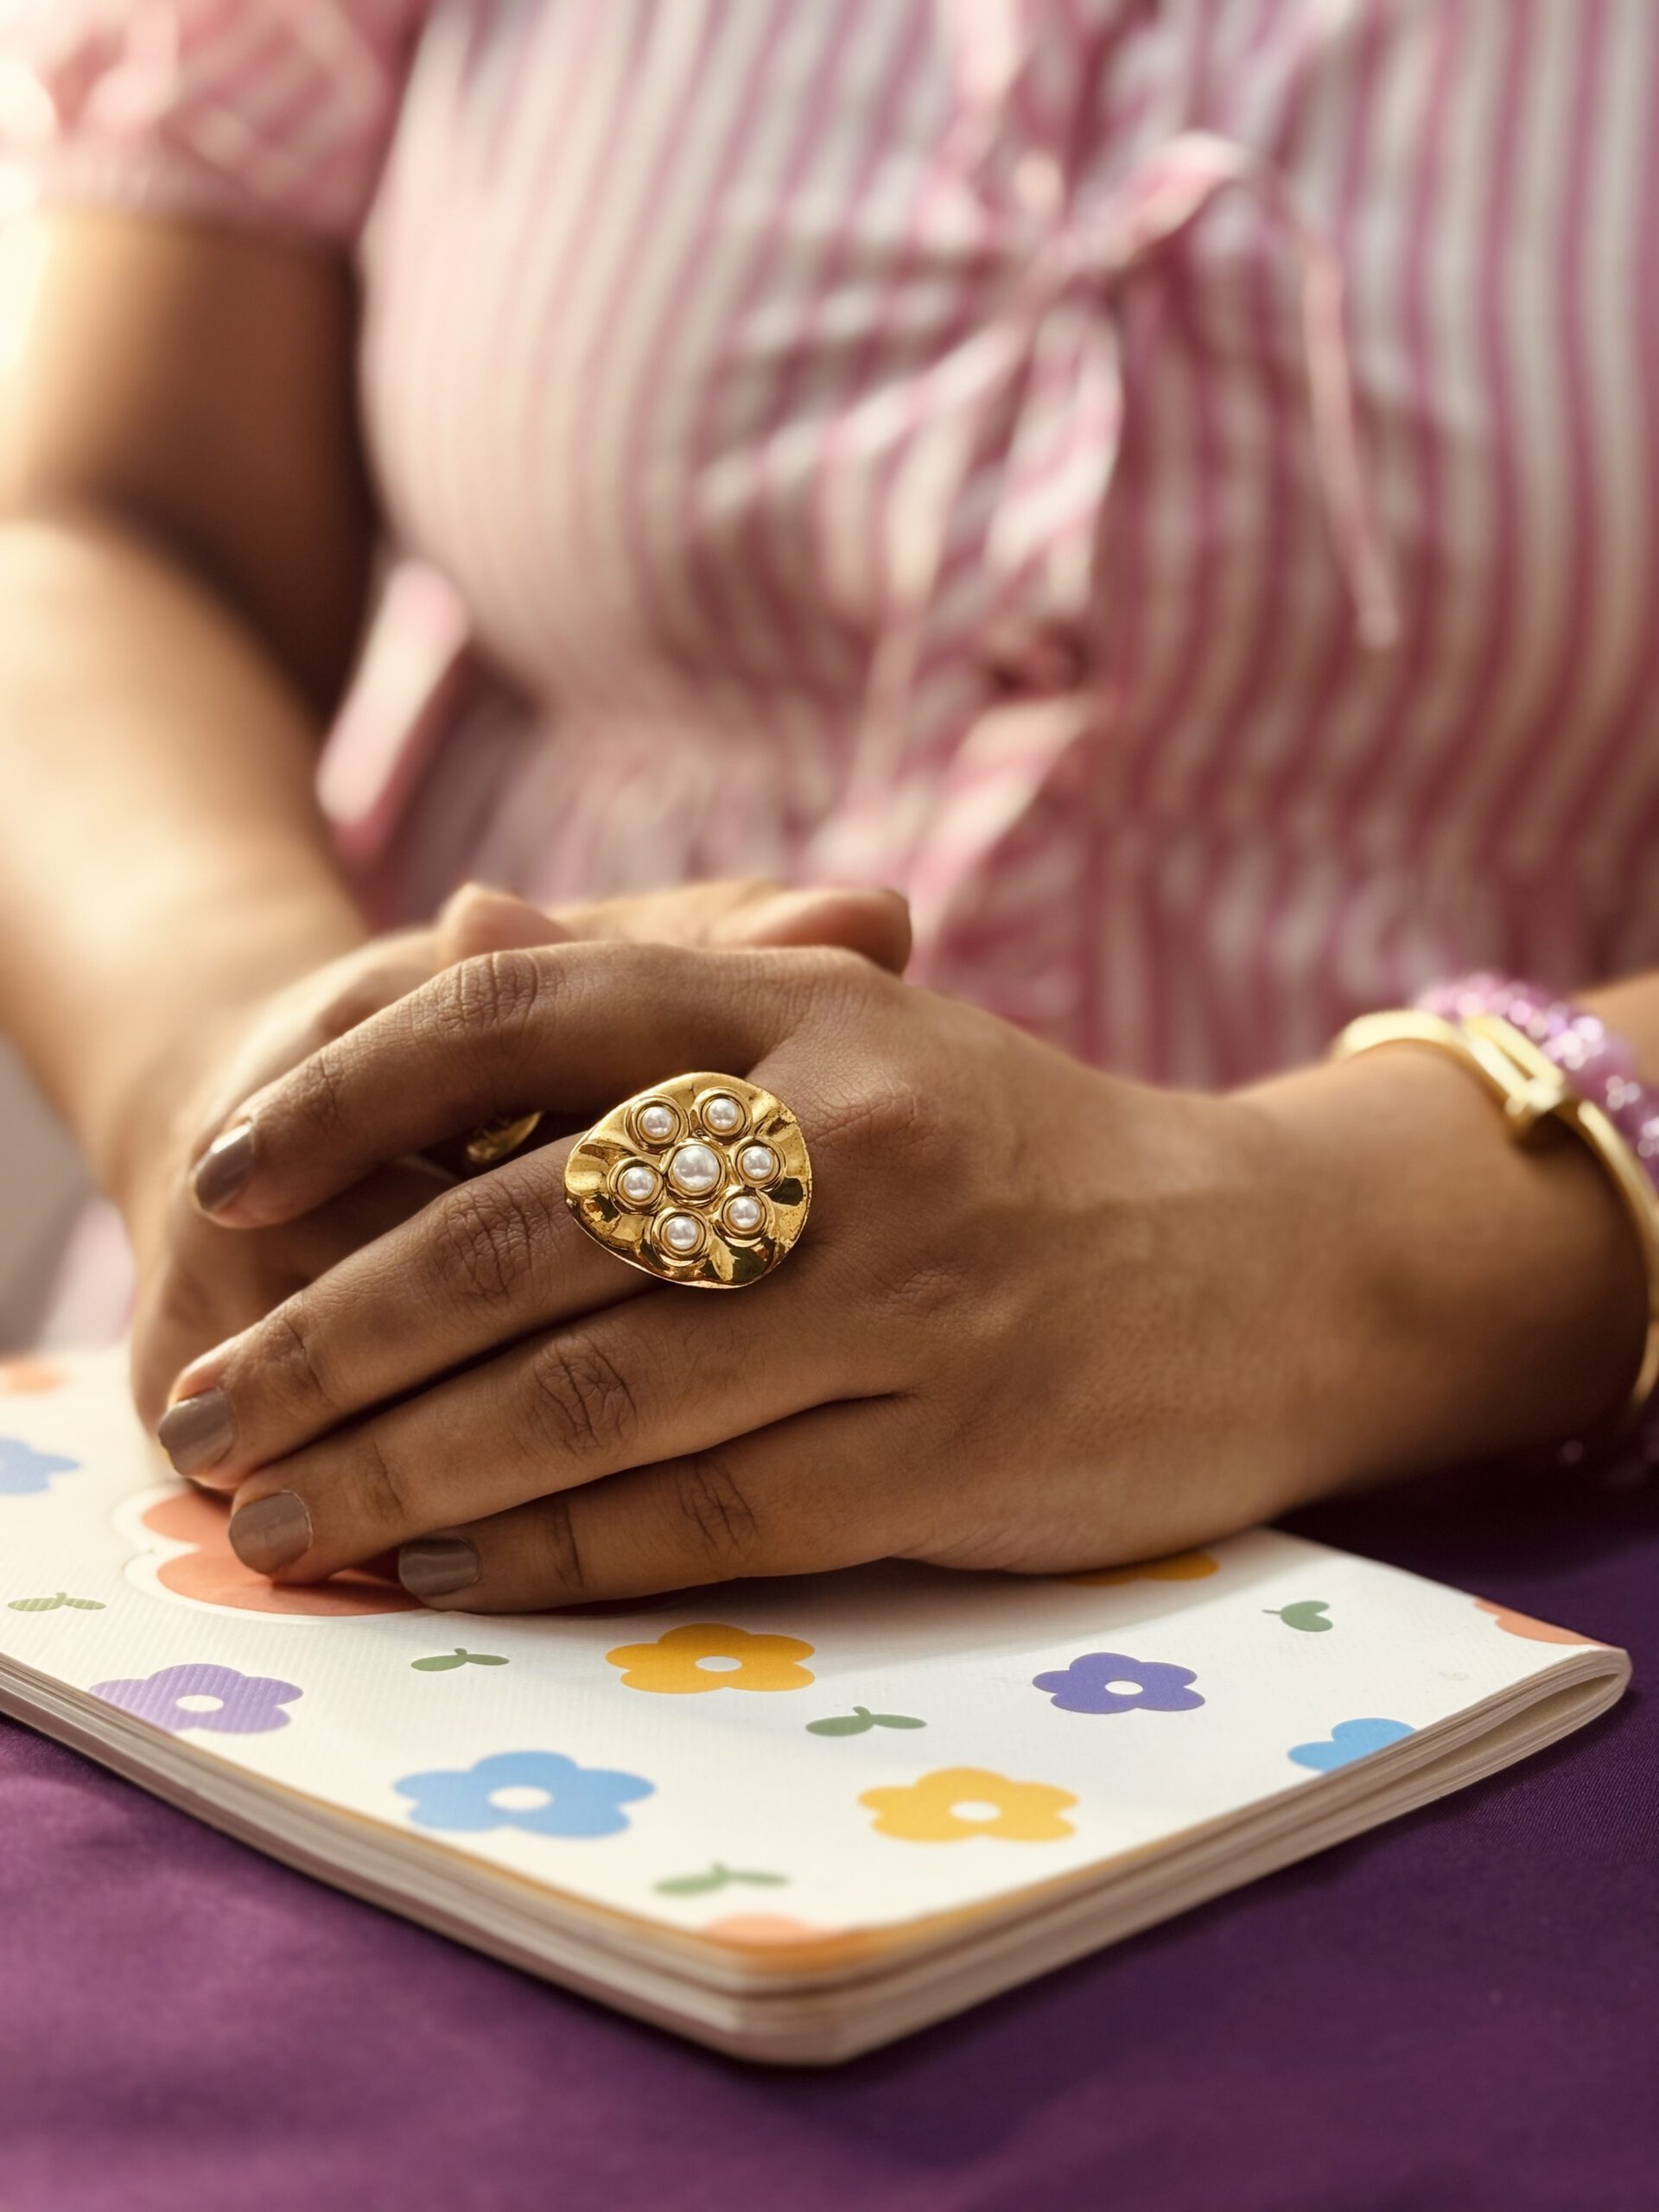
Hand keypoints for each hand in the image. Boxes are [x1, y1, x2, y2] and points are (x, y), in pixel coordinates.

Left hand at [156, 940, 1413, 1606]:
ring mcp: (902, 1299)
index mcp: (806, 1003)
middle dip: (336, 1333)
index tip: (224, 1177)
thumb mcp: (863, 1025)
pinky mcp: (945, 1452)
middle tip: (218, 1403)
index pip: (521, 1016)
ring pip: (592, 1394)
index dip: (346, 1093)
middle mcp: (845, 1134)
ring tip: (288, 1520)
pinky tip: (455, 1569)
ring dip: (411, 1470)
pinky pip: (703, 1512)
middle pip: (522, 1237)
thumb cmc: (1026, 1151)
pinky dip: (556, 1552)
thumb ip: (660, 984)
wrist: (1276, 1268)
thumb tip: (458, 925)